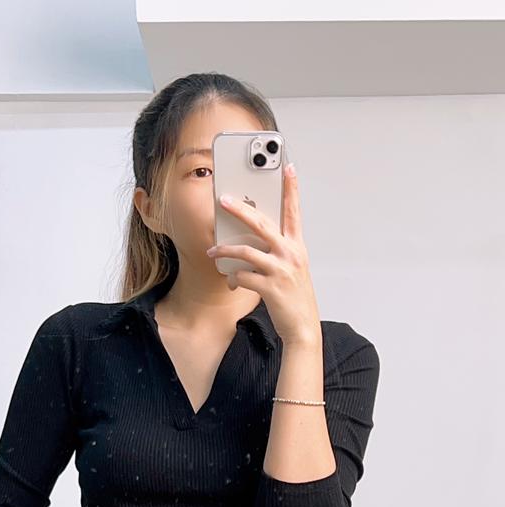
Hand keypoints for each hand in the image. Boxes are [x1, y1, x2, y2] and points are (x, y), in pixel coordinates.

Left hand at [206, 162, 321, 348]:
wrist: (302, 327)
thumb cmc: (295, 298)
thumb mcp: (292, 270)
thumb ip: (277, 252)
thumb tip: (251, 241)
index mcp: (297, 247)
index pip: (294, 212)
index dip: (291, 189)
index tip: (289, 168)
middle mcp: (290, 254)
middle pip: (262, 224)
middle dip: (240, 209)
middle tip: (224, 199)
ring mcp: (281, 270)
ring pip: (246, 250)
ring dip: (226, 250)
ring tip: (214, 252)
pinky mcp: (270, 287)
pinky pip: (243, 275)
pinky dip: (234, 278)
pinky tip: (233, 282)